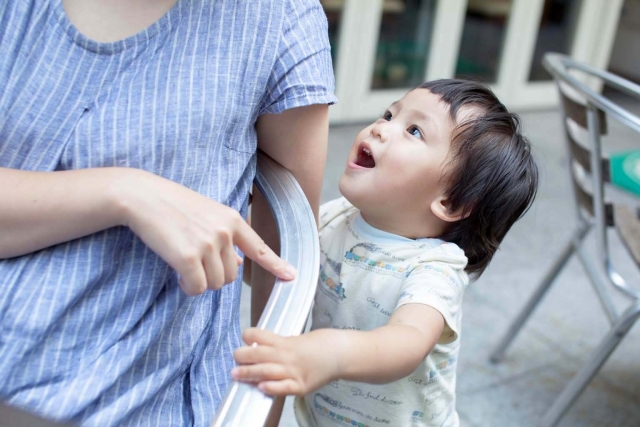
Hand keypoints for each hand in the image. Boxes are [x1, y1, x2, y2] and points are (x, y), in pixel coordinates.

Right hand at [116, 169, 295, 294]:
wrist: (144, 196)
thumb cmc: (173, 205)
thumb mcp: (207, 214)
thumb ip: (224, 237)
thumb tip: (236, 264)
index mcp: (232, 220)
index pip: (259, 247)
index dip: (276, 264)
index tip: (291, 276)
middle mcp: (224, 232)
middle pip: (231, 276)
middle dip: (214, 277)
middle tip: (196, 266)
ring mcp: (207, 244)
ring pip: (214, 284)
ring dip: (200, 283)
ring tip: (185, 269)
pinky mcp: (187, 257)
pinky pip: (196, 288)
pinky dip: (188, 288)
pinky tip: (179, 277)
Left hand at [232, 328, 339, 395]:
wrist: (341, 354)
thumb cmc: (319, 345)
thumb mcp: (296, 340)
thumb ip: (278, 346)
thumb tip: (258, 349)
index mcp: (285, 342)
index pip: (261, 335)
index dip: (250, 335)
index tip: (245, 338)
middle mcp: (287, 356)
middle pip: (259, 354)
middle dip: (243, 356)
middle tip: (235, 358)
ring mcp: (294, 371)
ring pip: (267, 371)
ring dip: (249, 373)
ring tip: (235, 374)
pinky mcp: (301, 386)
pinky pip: (284, 388)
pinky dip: (272, 388)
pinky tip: (261, 388)